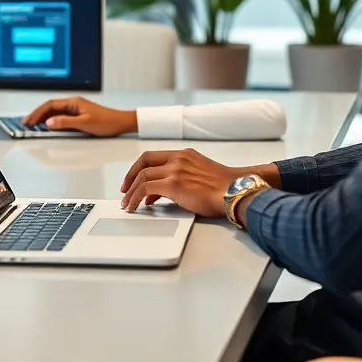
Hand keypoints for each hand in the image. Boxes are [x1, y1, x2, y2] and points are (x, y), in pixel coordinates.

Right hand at [22, 97, 137, 136]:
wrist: (121, 123)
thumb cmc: (106, 122)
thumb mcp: (84, 123)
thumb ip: (65, 122)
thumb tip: (49, 122)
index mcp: (73, 102)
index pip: (50, 105)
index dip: (38, 113)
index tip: (29, 121)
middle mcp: (73, 104)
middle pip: (50, 107)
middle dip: (37, 114)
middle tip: (26, 123)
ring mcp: (75, 109)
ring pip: (54, 111)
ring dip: (43, 117)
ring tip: (33, 125)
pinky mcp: (78, 115)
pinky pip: (60, 116)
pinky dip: (52, 120)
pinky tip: (48, 126)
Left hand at [119, 149, 245, 216]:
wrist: (236, 192)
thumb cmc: (225, 189)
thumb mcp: (200, 175)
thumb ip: (181, 178)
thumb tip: (161, 192)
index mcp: (185, 154)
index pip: (154, 156)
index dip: (140, 167)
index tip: (134, 179)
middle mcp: (178, 159)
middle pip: (144, 162)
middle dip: (130, 177)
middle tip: (125, 190)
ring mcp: (175, 170)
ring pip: (142, 176)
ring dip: (131, 191)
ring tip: (128, 203)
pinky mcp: (173, 184)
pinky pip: (145, 189)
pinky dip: (136, 197)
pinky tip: (135, 206)